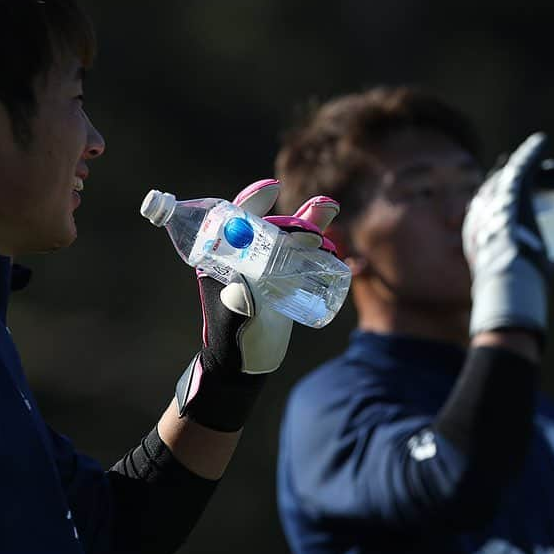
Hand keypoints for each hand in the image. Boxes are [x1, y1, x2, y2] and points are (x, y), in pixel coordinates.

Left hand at [176, 179, 339, 430]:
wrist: (244, 366)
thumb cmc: (232, 338)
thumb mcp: (238, 314)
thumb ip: (247, 295)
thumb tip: (254, 275)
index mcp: (223, 258)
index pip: (237, 219)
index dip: (255, 200)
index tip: (274, 188)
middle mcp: (243, 259)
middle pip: (271, 226)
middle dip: (296, 216)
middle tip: (320, 213)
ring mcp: (263, 270)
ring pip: (288, 240)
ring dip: (311, 227)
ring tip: (329, 217)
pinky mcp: (280, 283)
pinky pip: (299, 258)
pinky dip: (316, 247)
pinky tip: (330, 245)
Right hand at [462, 133, 550, 338]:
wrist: (508, 276)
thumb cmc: (513, 286)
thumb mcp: (516, 280)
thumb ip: (528, 278)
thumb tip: (548, 277)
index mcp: (476, 230)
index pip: (494, 206)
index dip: (514, 199)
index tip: (539, 203)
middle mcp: (479, 210)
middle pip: (504, 187)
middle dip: (531, 182)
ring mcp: (493, 200)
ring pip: (515, 175)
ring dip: (539, 169)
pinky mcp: (510, 191)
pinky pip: (520, 165)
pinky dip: (533, 153)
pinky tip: (542, 142)